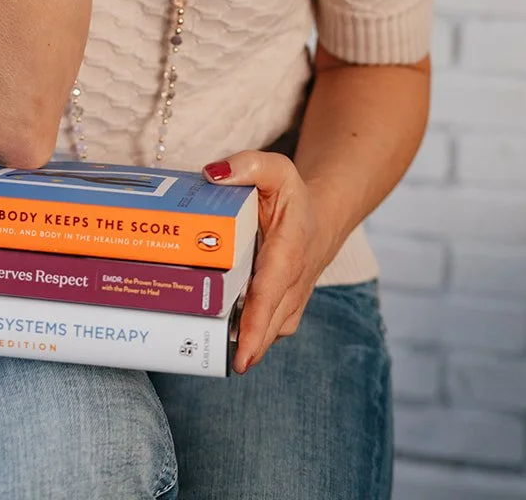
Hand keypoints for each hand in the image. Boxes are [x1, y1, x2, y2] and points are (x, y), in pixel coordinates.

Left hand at [204, 152, 334, 374]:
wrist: (321, 219)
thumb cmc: (293, 196)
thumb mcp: (275, 169)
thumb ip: (247, 166)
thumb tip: (212, 175)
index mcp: (289, 253)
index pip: (271, 293)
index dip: (255, 324)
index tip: (241, 353)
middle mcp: (292, 285)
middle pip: (266, 324)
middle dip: (241, 346)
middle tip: (206, 359)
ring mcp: (289, 303)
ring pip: (266, 332)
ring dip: (241, 345)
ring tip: (204, 353)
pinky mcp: (283, 312)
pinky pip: (264, 330)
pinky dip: (245, 339)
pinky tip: (216, 340)